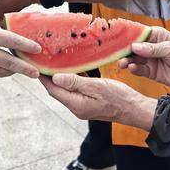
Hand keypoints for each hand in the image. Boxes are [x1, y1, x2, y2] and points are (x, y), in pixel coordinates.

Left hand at [40, 73, 155, 128]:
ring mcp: (83, 105)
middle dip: (48, 76)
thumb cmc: (118, 98)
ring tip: (54, 62)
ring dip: (60, 77)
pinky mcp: (89, 102)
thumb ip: (75, 82)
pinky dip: (71, 79)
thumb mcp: (96, 87)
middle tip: (43, 60)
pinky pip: (76, 89)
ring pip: (66, 89)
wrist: (134, 109)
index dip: (43, 77)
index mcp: (76, 104)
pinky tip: (72, 69)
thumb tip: (55, 78)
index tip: (36, 64)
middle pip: (57, 90)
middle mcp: (77, 106)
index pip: (53, 90)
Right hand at [117, 26, 169, 89]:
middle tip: (115, 54)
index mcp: (154, 36)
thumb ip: (152, 49)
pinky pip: (140, 70)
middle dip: (123, 50)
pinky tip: (132, 68)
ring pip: (134, 59)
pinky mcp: (152, 72)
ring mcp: (150, 60)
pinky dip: (134, 69)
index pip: (137, 34)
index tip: (113, 37)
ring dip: (127, 61)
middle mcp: (150, 47)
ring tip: (123, 63)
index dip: (125, 35)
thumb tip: (134, 47)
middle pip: (132, 48)